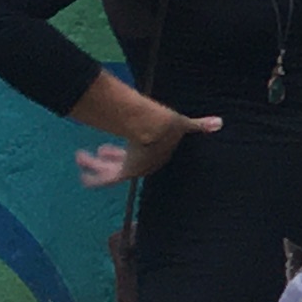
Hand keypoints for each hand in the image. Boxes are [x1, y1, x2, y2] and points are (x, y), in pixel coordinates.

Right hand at [75, 109, 218, 185]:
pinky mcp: (123, 172)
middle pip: (125, 165)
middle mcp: (145, 166)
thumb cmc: (168, 125)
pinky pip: (102, 179)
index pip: (140, 157)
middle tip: (100, 150)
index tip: (111, 146)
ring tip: (82, 157)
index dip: (127, 152)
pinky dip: (91, 178)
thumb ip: (199, 124)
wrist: (157, 128)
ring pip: (109, 172)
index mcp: (157, 156)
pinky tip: (81, 175)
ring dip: (95, 165)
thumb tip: (219, 123)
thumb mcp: (183, 124)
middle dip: (111, 158)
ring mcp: (133, 170)